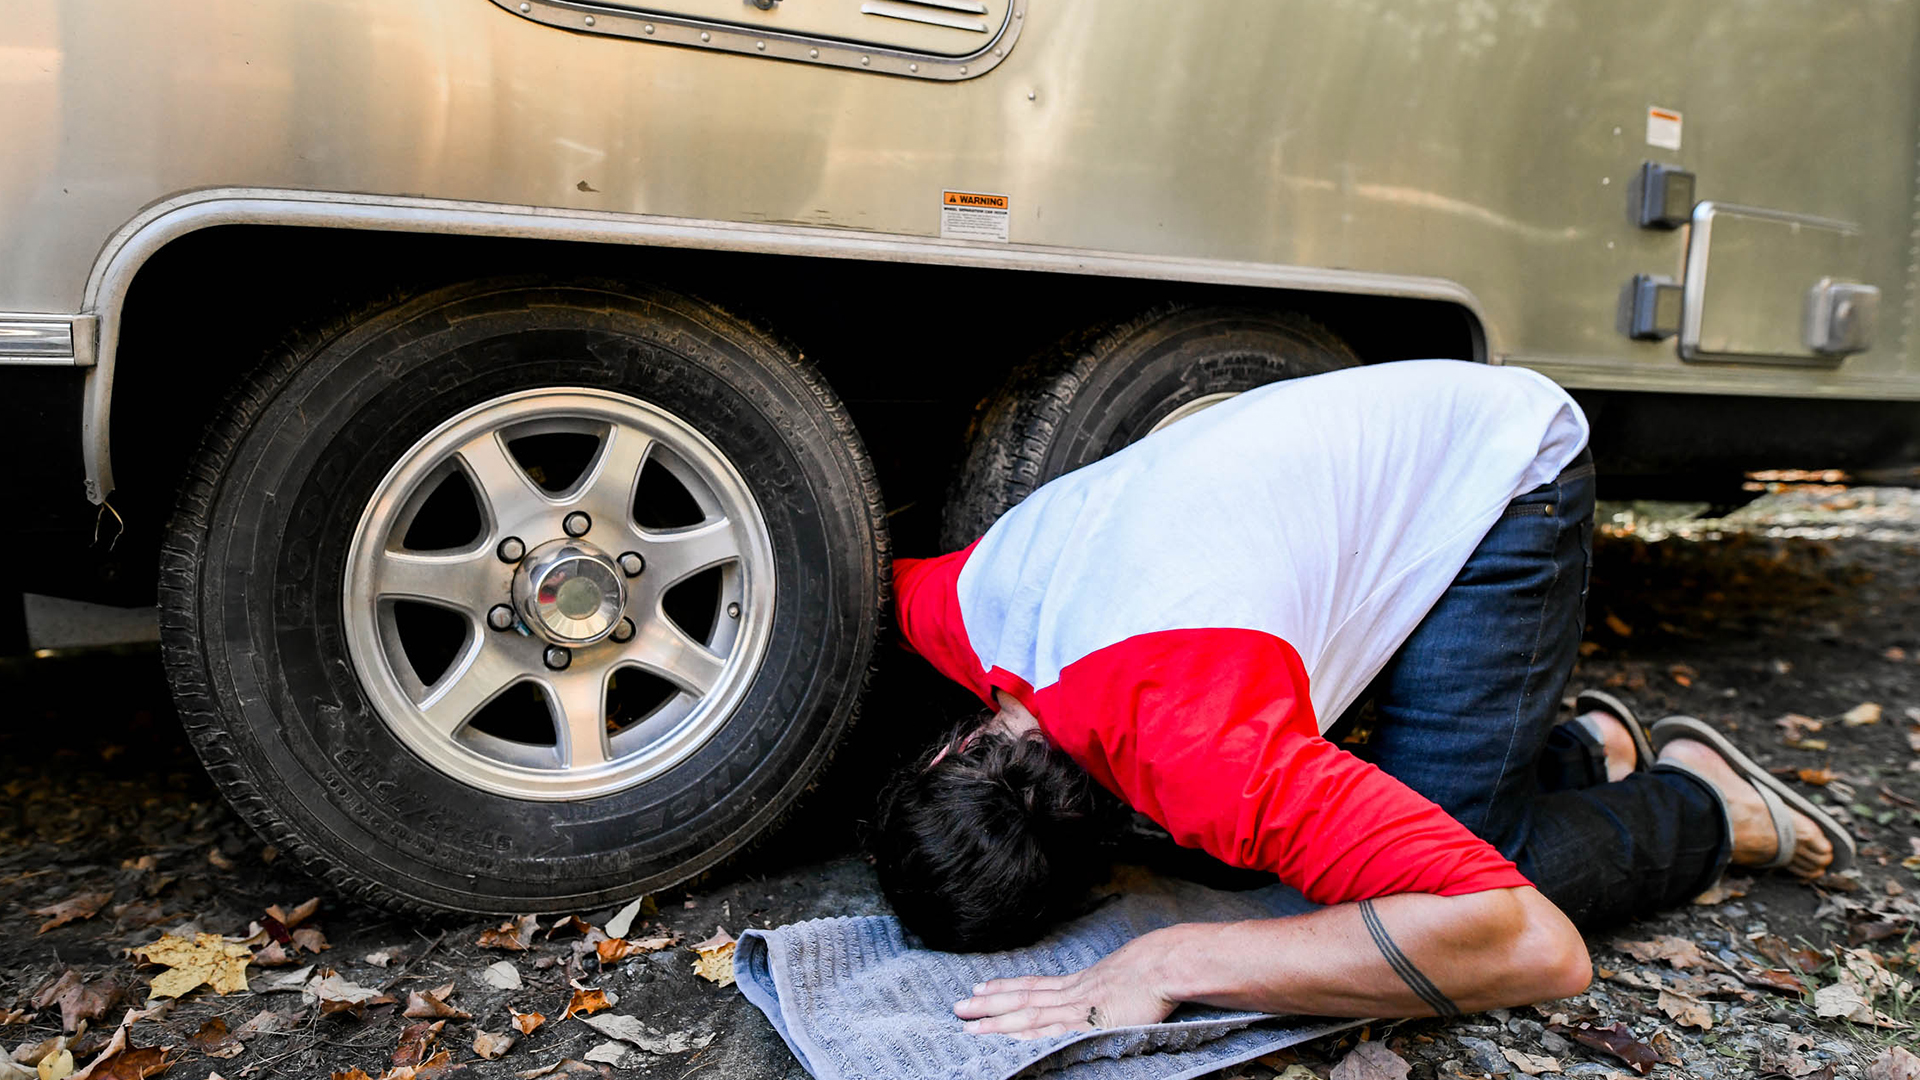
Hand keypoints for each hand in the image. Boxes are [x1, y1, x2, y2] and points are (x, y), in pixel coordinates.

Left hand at [952, 933, 1179, 1038]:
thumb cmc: (1155, 965)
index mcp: (1081, 981)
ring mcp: (1080, 1007)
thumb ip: (1110, 983)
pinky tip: (1008, 1038)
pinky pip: (1053, 1031)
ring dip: (997, 1020)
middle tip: (957, 1007)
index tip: (979, 987)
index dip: (1004, 986)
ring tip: (969, 1024)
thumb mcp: (1126, 970)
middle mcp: (1073, 992)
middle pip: (1022, 997)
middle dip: (988, 1004)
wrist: (1167, 962)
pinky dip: (1029, 1035)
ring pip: (1029, 1014)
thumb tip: (1105, 991)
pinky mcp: (1091, 1022)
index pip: (1034, 984)